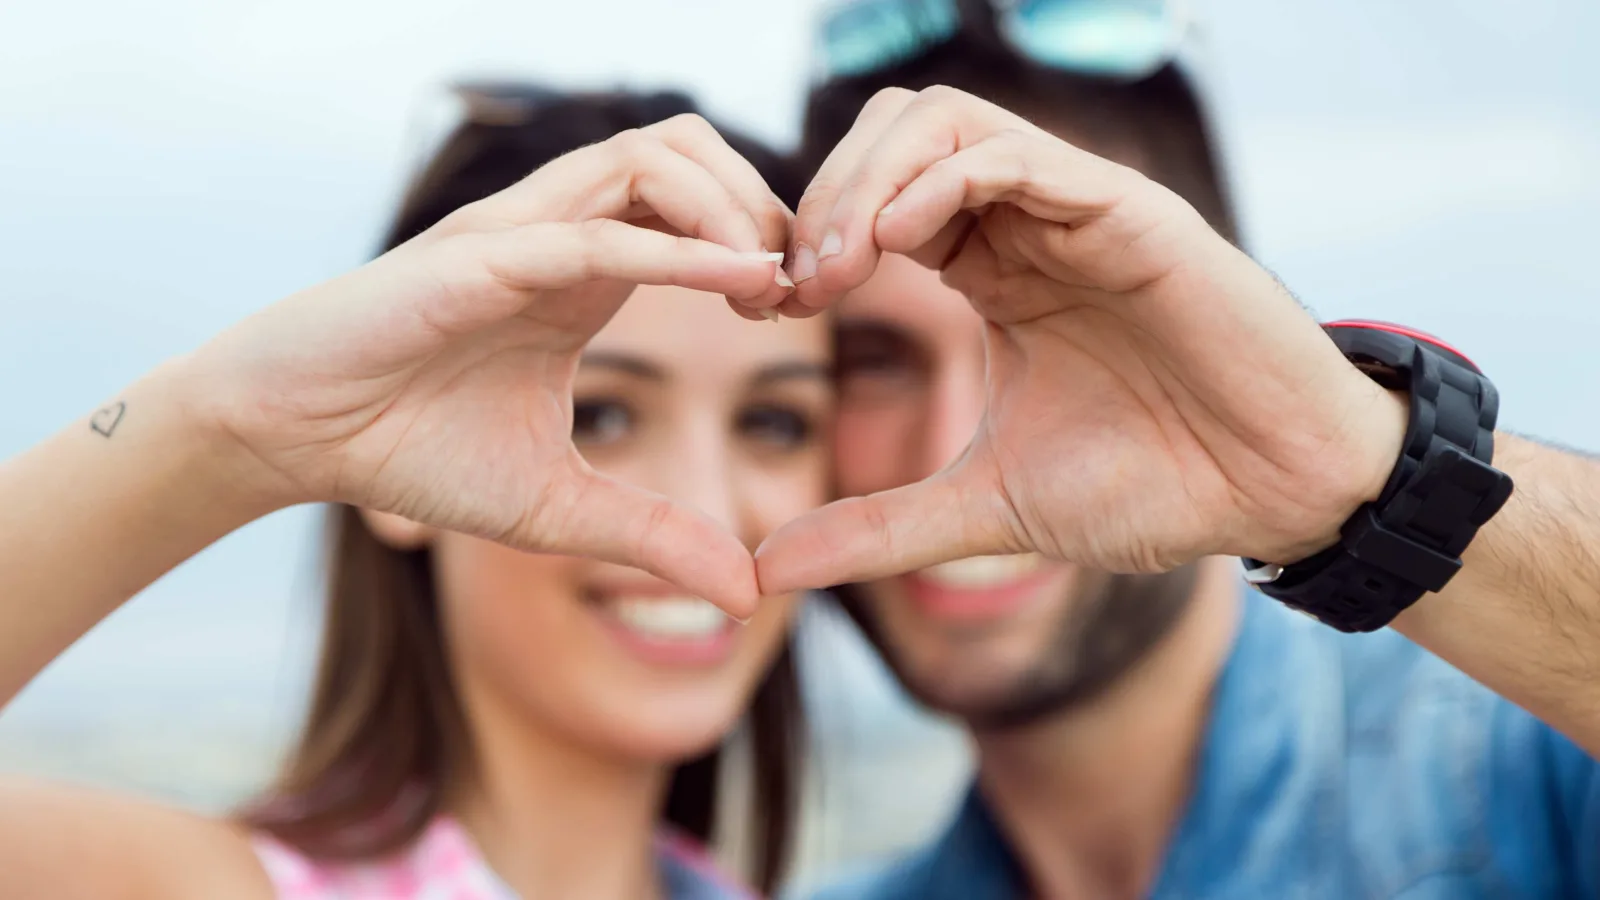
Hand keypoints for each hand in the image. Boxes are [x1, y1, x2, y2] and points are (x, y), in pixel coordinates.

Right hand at [181, 115, 793, 614]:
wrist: (295, 438)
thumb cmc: (412, 450)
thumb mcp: (558, 508)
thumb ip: (653, 537)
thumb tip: (748, 594)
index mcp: (584, 270)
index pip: (697, 201)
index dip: (763, 237)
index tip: (799, 310)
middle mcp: (559, 231)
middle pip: (690, 147)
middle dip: (763, 199)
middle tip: (797, 286)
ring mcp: (519, 233)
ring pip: (651, 158)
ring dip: (731, 206)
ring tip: (769, 282)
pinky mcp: (478, 257)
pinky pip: (595, 232)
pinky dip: (677, 249)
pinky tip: (740, 279)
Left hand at [756, 86, 1406, 592]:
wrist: (1273, 495)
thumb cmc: (1152, 485)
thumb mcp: (985, 509)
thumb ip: (878, 529)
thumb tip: (770, 570)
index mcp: (990, 269)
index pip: (871, 198)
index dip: (806, 238)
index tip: (770, 311)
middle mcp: (1025, 224)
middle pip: (890, 134)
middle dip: (820, 197)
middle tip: (787, 286)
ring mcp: (1074, 210)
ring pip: (942, 121)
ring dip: (864, 180)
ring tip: (832, 268)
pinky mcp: (1126, 212)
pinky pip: (1014, 156)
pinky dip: (940, 180)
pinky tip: (895, 245)